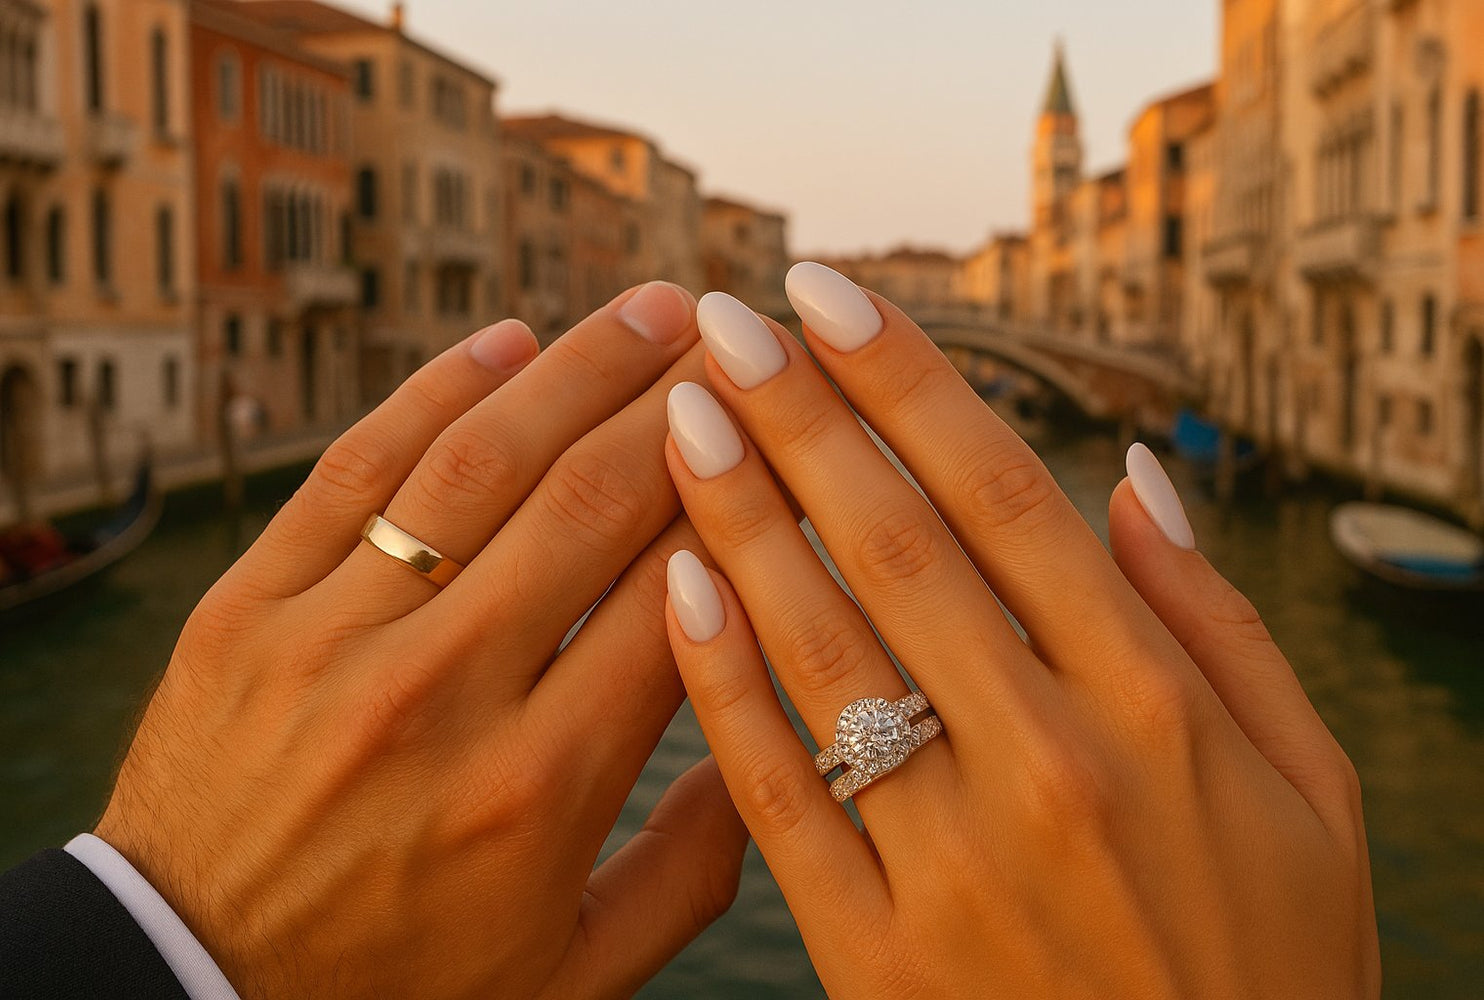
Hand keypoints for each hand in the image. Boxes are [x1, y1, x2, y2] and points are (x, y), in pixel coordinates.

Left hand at [94, 283, 747, 999]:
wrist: (187, 991)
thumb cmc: (404, 983)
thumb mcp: (576, 969)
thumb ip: (698, 867)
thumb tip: (784, 744)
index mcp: (538, 788)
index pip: (675, 594)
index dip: (746, 499)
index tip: (794, 436)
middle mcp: (440, 696)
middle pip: (590, 504)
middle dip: (684, 405)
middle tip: (747, 338)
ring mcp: (331, 641)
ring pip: (477, 463)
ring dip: (577, 368)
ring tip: (655, 308)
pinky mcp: (245, 611)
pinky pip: (350, 472)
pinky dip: (430, 392)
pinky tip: (504, 339)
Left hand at [660, 265, 1379, 998]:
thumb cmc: (1269, 960)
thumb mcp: (1307, 790)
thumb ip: (1221, 626)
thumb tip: (1134, 479)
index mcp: (1158, 708)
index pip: (1004, 497)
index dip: (905, 381)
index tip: (828, 296)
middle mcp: (1051, 764)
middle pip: (897, 547)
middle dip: (800, 416)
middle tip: (722, 316)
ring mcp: (954, 859)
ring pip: (824, 651)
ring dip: (740, 519)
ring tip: (678, 414)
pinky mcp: (875, 951)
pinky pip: (780, 795)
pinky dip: (726, 685)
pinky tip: (676, 585)